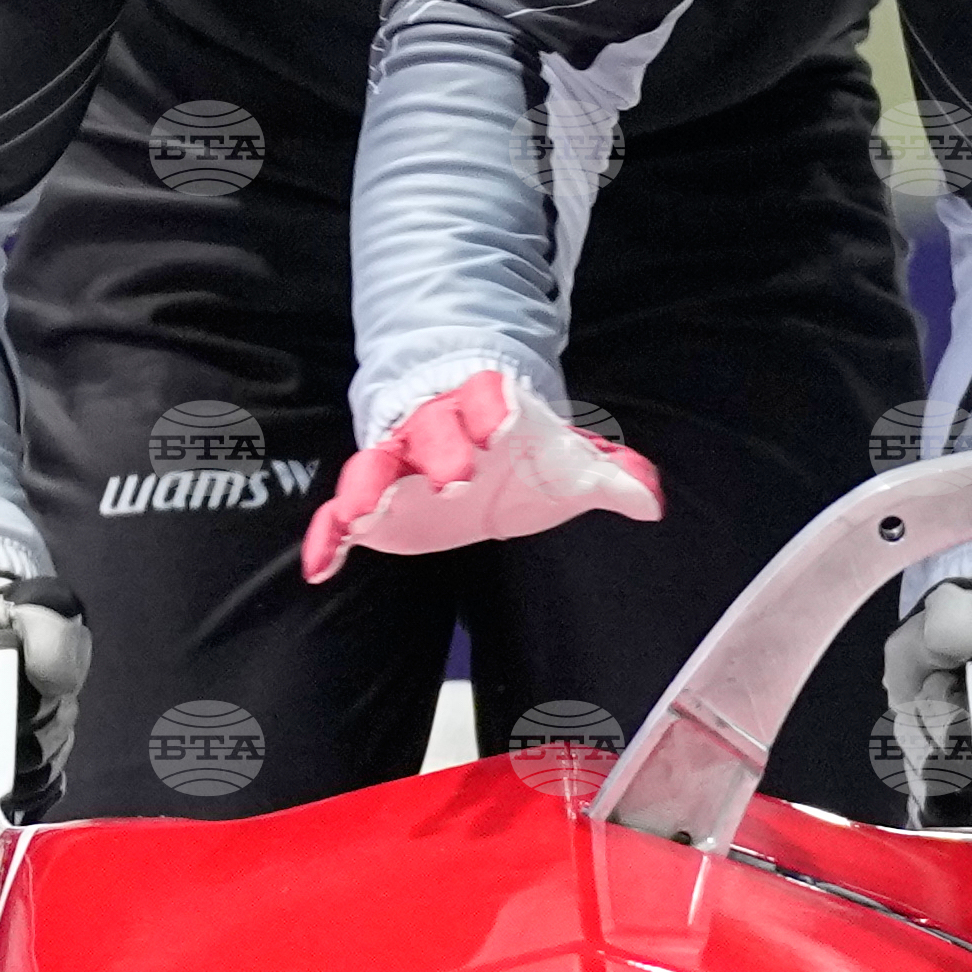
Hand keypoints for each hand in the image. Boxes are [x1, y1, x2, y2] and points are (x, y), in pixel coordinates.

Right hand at [301, 370, 662, 584]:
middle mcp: (434, 432)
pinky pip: (340, 519)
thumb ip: (610, 475)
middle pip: (429, 434)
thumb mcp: (568, 462)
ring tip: (359, 515)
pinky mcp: (375, 506)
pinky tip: (319, 570)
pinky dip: (327, 539)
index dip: (491, 408)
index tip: (501, 420)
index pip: (485, 401)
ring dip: (366, 489)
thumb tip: (652, 498)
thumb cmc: (516, 449)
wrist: (466, 438)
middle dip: (438, 451)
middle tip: (452, 478)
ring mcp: (398, 467)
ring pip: (373, 468)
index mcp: (483, 411)